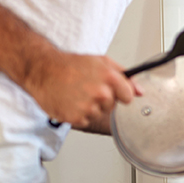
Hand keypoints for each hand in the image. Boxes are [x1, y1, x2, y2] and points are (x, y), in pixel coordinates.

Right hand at [24, 51, 139, 129]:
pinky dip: (78, 114)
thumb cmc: (70, 65)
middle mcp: (99, 93)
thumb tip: (140, 91)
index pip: (128, 96)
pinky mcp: (75, 118)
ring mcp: (87, 106)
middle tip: (87, 88)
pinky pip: (85, 121)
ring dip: (89, 107)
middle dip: (103, 99)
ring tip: (76, 93)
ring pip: (98, 113)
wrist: (43, 70)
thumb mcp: (101, 61)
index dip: (121, 94)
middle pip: (112, 106)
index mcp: (108, 77)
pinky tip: (70, 101)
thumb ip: (124, 75)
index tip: (114, 92)